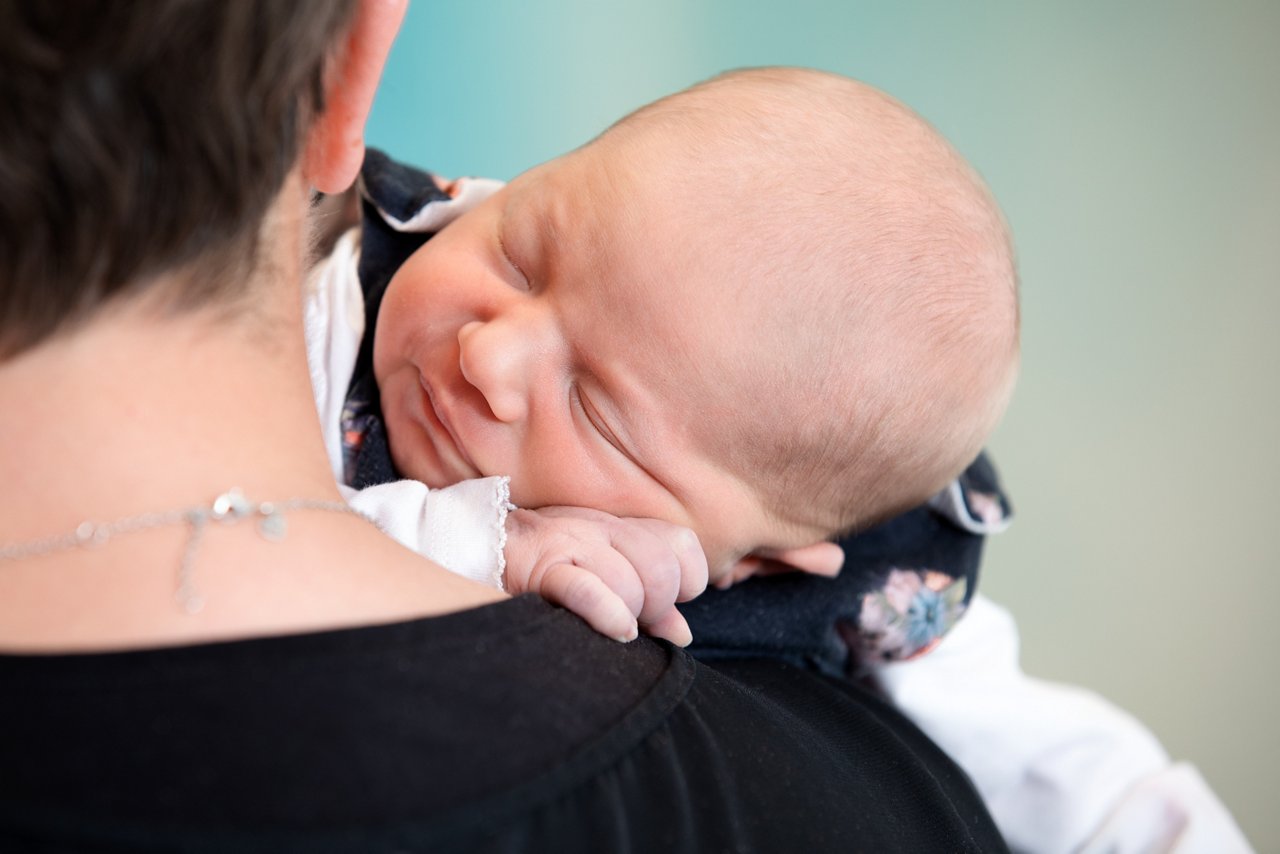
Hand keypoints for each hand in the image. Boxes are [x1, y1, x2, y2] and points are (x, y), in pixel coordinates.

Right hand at [502, 506, 708, 645]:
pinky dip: (609, 615)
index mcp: (623, 527)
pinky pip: (588, 590)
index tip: (665, 603)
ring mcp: (573, 545)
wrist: (484, 545)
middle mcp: (603, 529)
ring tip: (615, 626)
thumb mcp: (608, 576)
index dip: (687, 580)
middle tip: (638, 620)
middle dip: (657, 605)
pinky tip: (616, 630)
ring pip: (629, 583)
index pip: (682, 544)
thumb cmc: (553, 567)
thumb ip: (651, 603)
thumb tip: (684, 635)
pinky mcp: (543, 568)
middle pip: (661, 568)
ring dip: (629, 615)